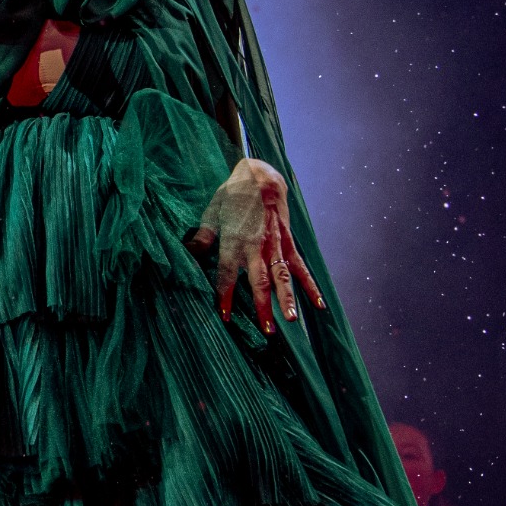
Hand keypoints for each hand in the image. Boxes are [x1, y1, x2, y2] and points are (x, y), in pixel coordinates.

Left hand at [188, 157, 324, 332]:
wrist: (261, 175)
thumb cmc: (232, 195)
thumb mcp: (211, 213)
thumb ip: (203, 237)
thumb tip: (187, 253)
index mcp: (233, 240)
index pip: (227, 274)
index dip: (226, 296)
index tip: (226, 316)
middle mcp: (256, 245)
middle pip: (260, 280)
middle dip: (263, 306)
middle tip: (267, 330)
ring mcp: (275, 244)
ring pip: (282, 276)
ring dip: (287, 298)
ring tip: (292, 320)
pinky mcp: (288, 241)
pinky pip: (300, 265)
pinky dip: (310, 284)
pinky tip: (318, 303)